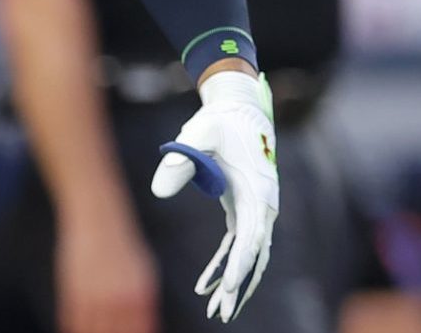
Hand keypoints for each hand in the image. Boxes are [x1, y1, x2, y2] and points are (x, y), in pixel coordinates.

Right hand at [55, 211, 158, 332]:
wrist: (96, 216)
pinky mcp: (74, 289)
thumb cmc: (121, 242)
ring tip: (92, 329)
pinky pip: (73, 320)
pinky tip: (75, 327)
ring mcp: (96, 294)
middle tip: (107, 331)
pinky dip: (74, 327)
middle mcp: (120, 298)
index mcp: (142, 294)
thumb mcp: (145, 270)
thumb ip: (146, 300)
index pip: (140, 331)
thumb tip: (147, 323)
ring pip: (94, 331)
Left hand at [151, 70, 278, 322]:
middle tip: (220, 312)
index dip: (240, 265)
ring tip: (216, 308)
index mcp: (257, 191)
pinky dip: (226, 263)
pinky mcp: (244, 208)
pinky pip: (238, 243)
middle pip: (253, 254)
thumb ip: (179, 161)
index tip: (227, 287)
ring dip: (234, 280)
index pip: (251, 237)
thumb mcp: (197, 135)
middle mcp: (263, 205)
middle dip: (238, 284)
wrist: (238, 108)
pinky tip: (208, 283)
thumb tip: (157, 192)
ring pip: (249, 254)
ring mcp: (256, 208)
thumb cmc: (219, 121)